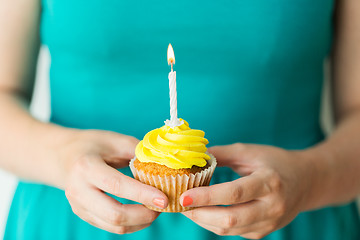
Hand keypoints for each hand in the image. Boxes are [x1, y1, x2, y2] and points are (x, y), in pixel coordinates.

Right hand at [61, 130, 167, 233]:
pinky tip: (143, 213)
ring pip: (113, 226)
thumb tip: (164, 164)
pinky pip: (110, 227)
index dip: (142, 194)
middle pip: (114, 214)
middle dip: (143, 215)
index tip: (164, 199)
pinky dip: (131, 224)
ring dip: (140, 222)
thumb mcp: (115, 140)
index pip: (117, 185)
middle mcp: (78, 190)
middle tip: (163, 206)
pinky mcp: (83, 214)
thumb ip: (138, 151)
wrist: (62, 156)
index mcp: (86, 167)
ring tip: (155, 209)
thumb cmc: (92, 145)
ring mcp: (79, 205)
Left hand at [180, 143, 311, 238]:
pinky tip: (204, 212)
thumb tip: (194, 157)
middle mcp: (271, 207)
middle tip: (180, 203)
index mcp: (269, 182)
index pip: (234, 194)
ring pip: (229, 230)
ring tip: (187, 207)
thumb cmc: (275, 162)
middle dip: (200, 214)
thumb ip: (221, 154)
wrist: (305, 182)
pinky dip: (214, 224)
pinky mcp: (263, 232)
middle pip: (230, 219)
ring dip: (203, 220)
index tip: (184, 195)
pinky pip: (233, 232)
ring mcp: (269, 223)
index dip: (207, 197)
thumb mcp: (250, 152)